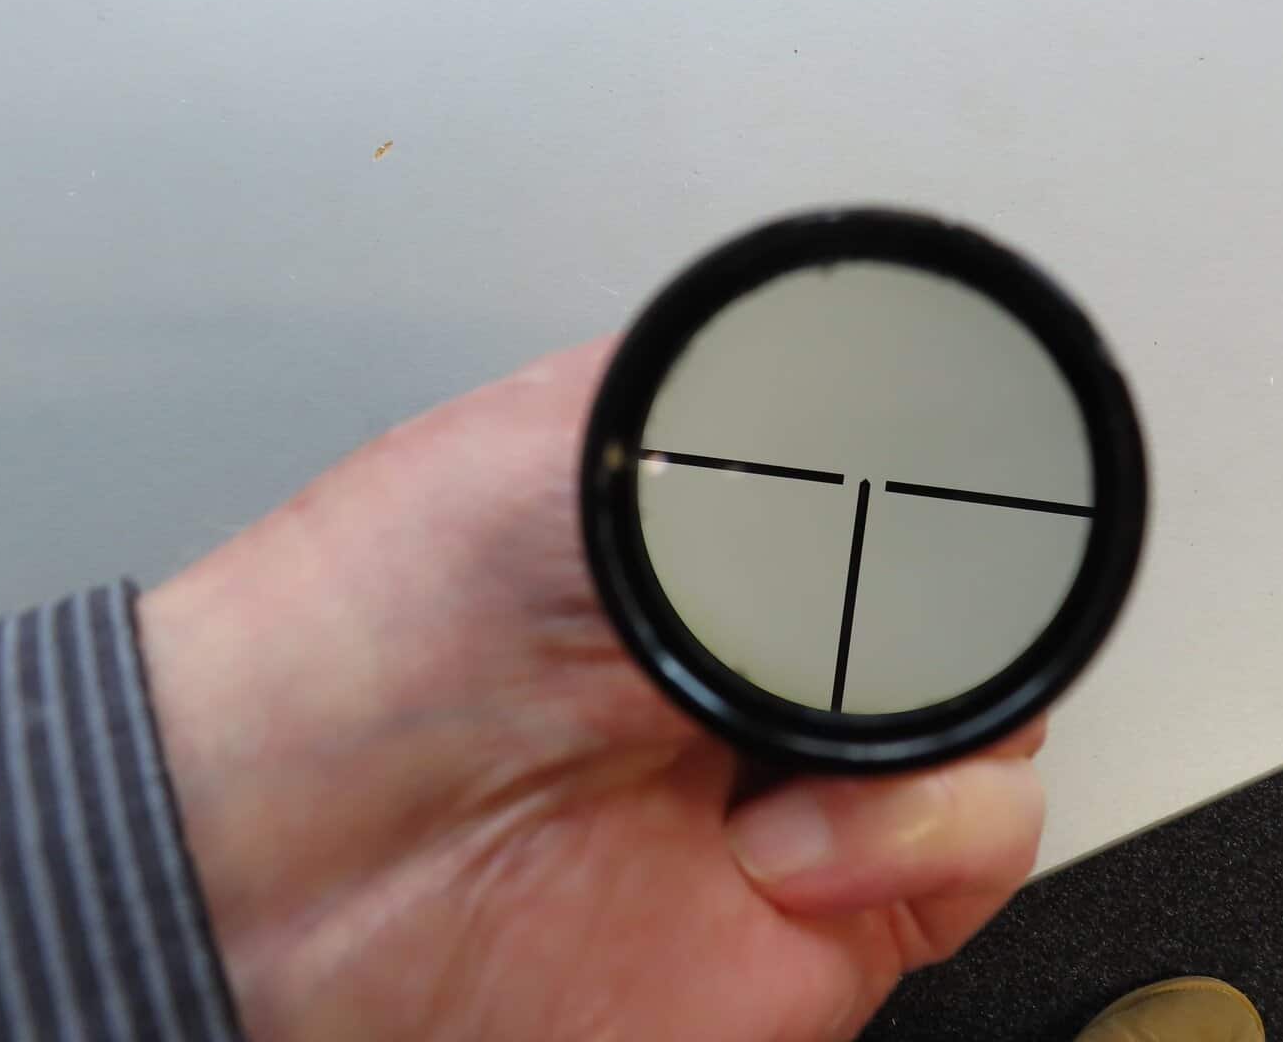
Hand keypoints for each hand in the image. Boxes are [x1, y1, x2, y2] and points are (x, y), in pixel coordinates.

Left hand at [138, 339, 1044, 1041]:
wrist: (280, 871)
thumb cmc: (368, 638)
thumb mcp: (558, 448)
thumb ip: (732, 401)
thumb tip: (874, 370)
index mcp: (728, 527)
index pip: (908, 482)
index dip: (957, 478)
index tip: (977, 476)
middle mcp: (776, 648)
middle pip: (974, 598)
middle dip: (949, 596)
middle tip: (834, 610)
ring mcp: (809, 780)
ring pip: (1001, 722)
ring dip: (929, 724)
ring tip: (773, 733)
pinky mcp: (833, 911)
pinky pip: (976, 853)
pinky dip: (923, 833)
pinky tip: (774, 840)